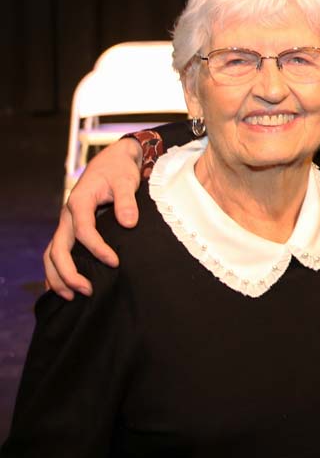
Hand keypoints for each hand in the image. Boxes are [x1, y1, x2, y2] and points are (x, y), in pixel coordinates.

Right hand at [44, 138, 143, 298]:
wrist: (112, 162)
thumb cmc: (119, 170)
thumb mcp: (126, 180)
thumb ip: (127, 200)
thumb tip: (128, 223)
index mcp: (79, 202)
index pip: (83, 231)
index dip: (97, 249)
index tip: (115, 262)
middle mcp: (68, 215)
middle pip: (58, 248)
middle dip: (69, 273)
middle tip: (87, 290)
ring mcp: (66, 223)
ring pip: (52, 253)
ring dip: (58, 276)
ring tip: (73, 296)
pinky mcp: (70, 228)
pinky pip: (57, 251)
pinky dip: (57, 270)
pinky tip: (65, 287)